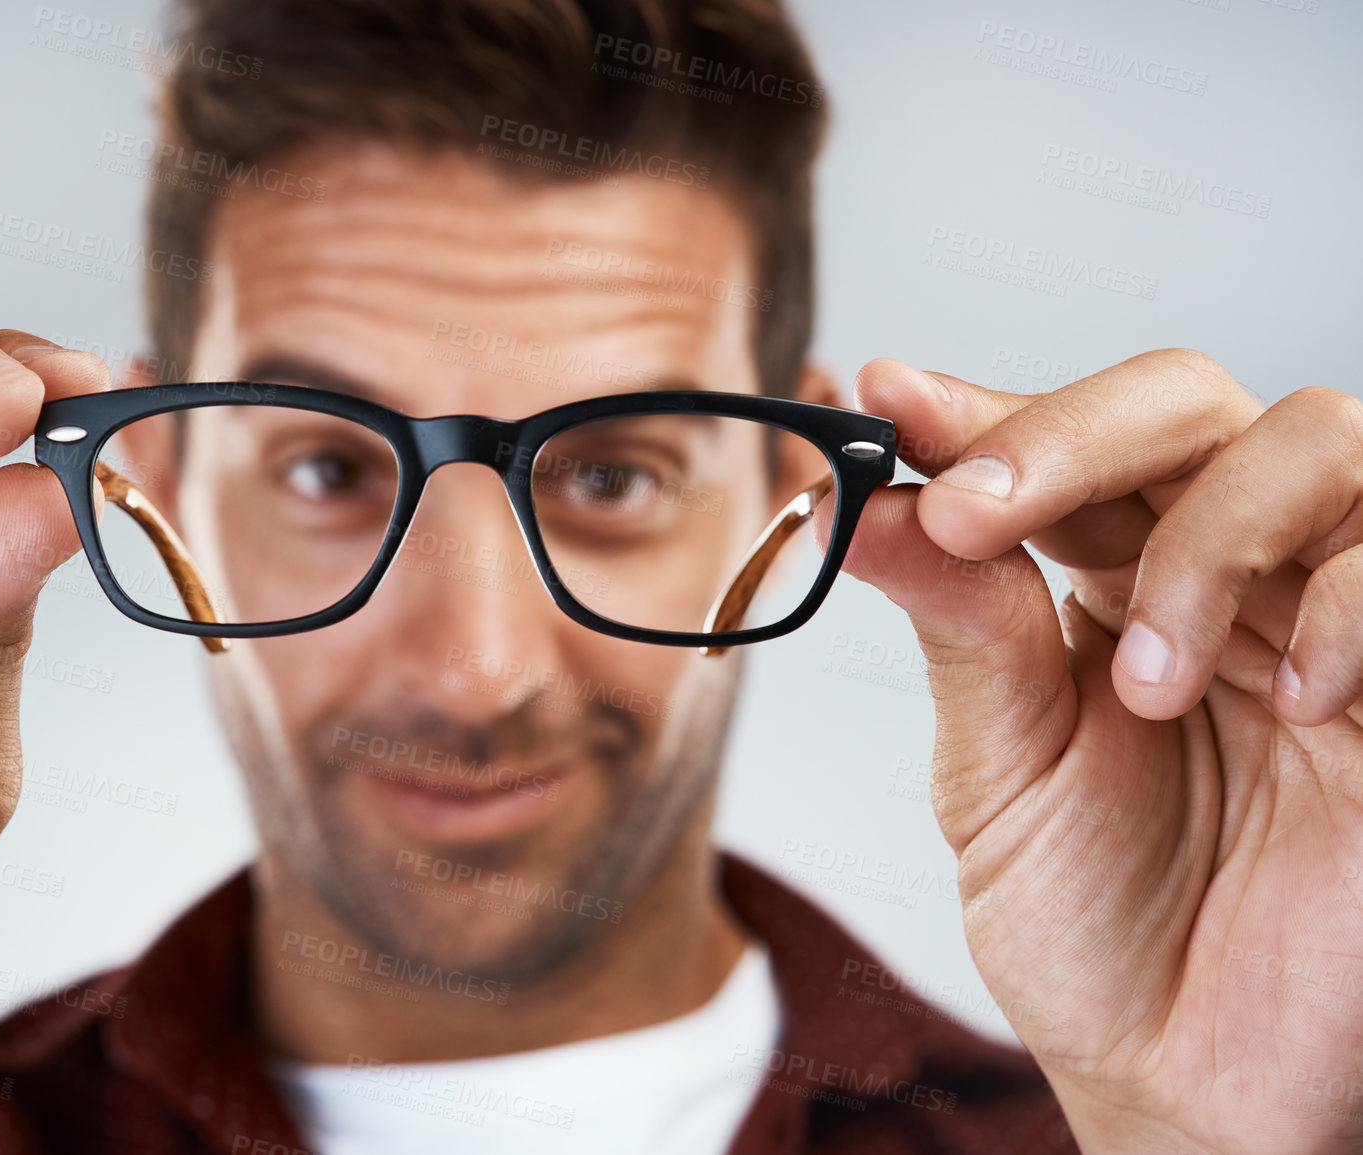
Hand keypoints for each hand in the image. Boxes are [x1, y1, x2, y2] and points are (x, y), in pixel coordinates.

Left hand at [827, 350, 1362, 1154]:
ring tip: (1142, 679)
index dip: (976, 410)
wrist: (1191, 1083)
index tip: (880, 399)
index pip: (1060, 443)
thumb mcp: (1000, 777)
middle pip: (1184, 402)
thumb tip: (866, 504)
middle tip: (972, 511)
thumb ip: (961, 634)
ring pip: (1316, 442)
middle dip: (1066, 436)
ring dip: (1202, 538)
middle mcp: (1224, 572)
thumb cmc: (1095, 932)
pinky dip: (1346, 607)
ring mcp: (1328, 616)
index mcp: (1107, 581)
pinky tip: (1285, 699)